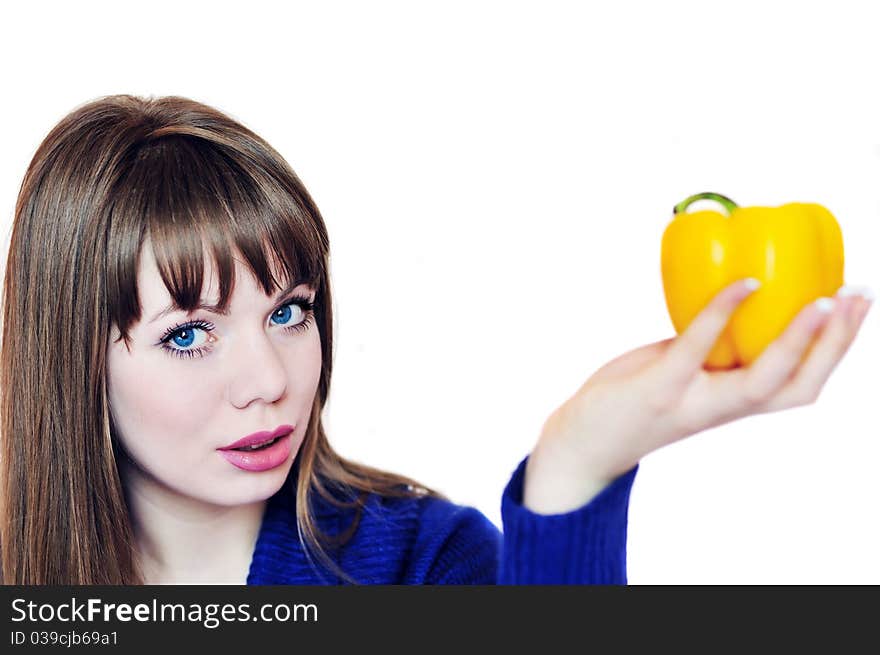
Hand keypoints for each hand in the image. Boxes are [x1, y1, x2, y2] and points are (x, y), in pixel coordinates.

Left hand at [523, 279, 873, 513]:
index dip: (835, 351)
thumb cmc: (630, 400)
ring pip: (763, 380)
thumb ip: (704, 350)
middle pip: (798, 388)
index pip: (799, 386)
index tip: (856, 306)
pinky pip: (699, 346)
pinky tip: (744, 284)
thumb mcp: (677, 373)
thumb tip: (724, 304)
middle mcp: (721, 409)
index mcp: (730, 404)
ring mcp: (693, 401)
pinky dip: (724, 313)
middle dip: (836, 345)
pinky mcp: (660, 388)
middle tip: (857, 295)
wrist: (581, 444)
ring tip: (825, 299)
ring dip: (800, 340)